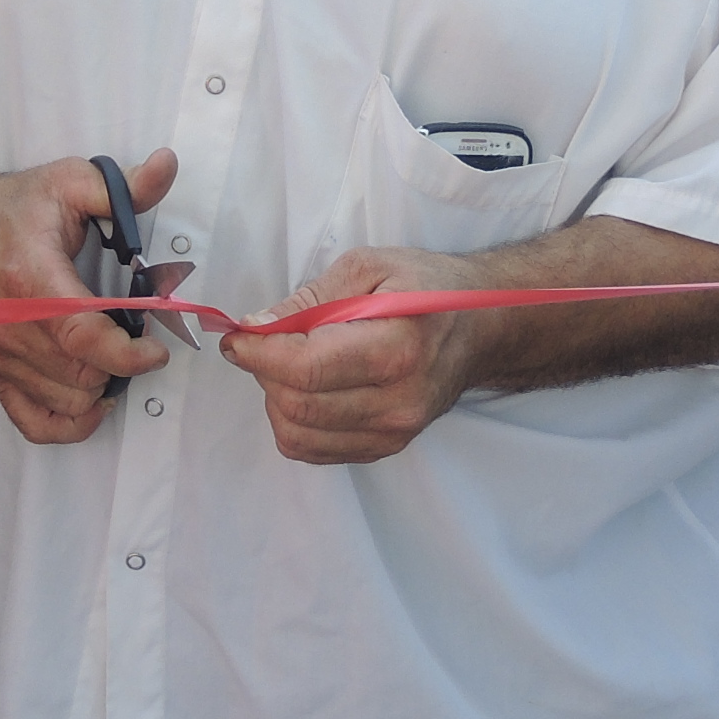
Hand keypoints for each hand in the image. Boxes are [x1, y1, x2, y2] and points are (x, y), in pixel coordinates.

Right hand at [0, 146, 179, 445]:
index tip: (156, 347)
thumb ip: (121, 186)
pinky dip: (70, 422)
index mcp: (30, 279)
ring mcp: (0, 356)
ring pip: (67, 402)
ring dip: (101, 387)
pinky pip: (34, 422)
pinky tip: (91, 399)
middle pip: (81, 376)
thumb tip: (167, 165)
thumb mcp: (66, 182)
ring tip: (113, 357)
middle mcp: (10, 326)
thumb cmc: (10, 208)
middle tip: (138, 337)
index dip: (128, 353)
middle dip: (121, 364)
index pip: (83, 336)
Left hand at [220, 246, 484, 466]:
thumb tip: (255, 327)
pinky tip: (307, 389)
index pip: (305, 368)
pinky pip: (312, 450)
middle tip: (268, 341)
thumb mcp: (370, 267)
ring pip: (296, 434)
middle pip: (295, 404)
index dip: (258, 353)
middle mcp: (399, 401)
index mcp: (398, 348)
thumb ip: (309, 299)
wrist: (480, 327)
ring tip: (292, 364)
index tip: (238, 336)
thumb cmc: (427, 288)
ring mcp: (394, 432)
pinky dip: (293, 422)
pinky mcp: (386, 448)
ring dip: (276, 398)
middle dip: (264, 371)